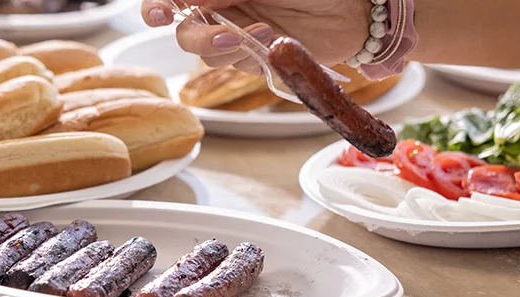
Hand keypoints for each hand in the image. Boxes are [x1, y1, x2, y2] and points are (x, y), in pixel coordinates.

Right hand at [142, 0, 370, 73]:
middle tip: (224, 35)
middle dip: (196, 34)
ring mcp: (241, 33)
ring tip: (264, 35)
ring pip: (208, 53)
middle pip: (183, 28)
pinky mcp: (261, 59)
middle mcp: (224, 6)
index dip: (157, 5)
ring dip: (228, 48)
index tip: (157, 13)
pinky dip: (252, 58)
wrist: (362, 8)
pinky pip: (239, 67)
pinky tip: (275, 42)